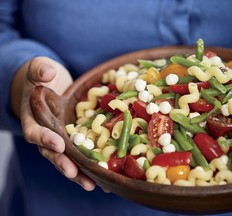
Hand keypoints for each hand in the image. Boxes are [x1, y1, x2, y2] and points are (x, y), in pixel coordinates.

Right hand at [11, 56, 95, 190]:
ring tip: (90, 184)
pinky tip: (102, 175)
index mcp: (33, 118)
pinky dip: (88, 166)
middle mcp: (45, 133)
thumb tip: (47, 73)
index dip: (45, 139)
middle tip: (74, 173)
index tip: (59, 144)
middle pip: (51, 152)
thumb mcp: (38, 68)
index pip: (35, 132)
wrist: (49, 84)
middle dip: (62, 163)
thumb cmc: (42, 76)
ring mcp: (59, 138)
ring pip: (66, 159)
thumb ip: (39, 70)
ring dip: (77, 172)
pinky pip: (79, 154)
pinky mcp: (72, 139)